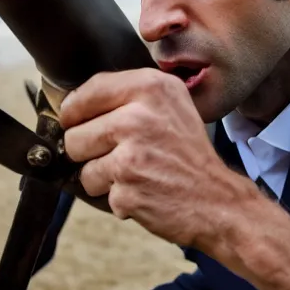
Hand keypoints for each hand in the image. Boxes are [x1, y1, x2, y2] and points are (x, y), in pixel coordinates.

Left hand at [59, 67, 249, 250]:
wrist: (218, 201)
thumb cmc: (188, 153)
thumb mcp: (170, 105)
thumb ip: (128, 96)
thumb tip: (71, 102)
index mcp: (151, 88)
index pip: (88, 91)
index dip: (75, 110)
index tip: (78, 121)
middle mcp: (138, 117)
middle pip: (74, 132)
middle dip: (88, 148)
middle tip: (121, 154)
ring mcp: (131, 155)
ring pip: (81, 163)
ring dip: (100, 174)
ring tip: (133, 172)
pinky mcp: (126, 189)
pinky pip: (96, 190)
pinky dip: (115, 195)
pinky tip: (142, 190)